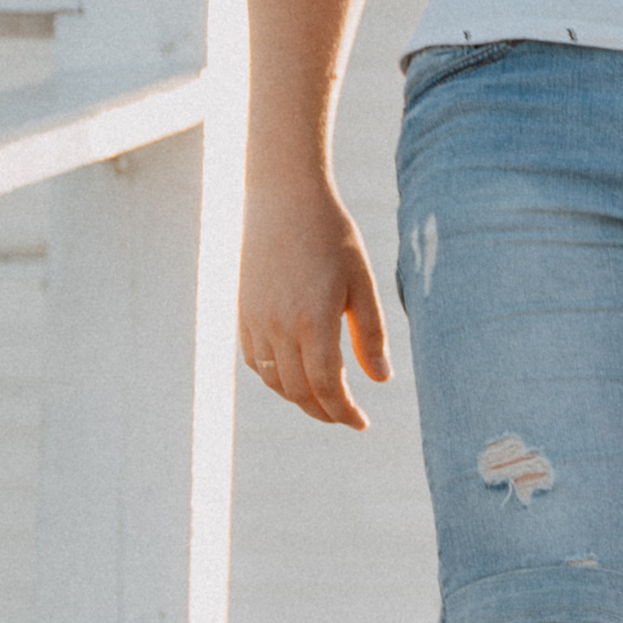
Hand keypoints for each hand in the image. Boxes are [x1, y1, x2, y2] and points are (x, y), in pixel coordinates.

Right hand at [238, 170, 389, 428]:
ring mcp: (255, 321)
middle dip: (325, 412)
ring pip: (274, 381)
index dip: (345, 412)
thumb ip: (371, 335)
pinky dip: (275, 379)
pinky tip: (295, 376)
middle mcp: (279, 327)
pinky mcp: (242, 312)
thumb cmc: (332, 236)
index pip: (328, 387)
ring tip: (325, 401)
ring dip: (299, 399)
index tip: (362, 423)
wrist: (284, 198)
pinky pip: (255, 361)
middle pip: (299, 392)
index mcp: (314, 322)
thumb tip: (380, 380)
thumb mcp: (362, 283)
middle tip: (347, 417)